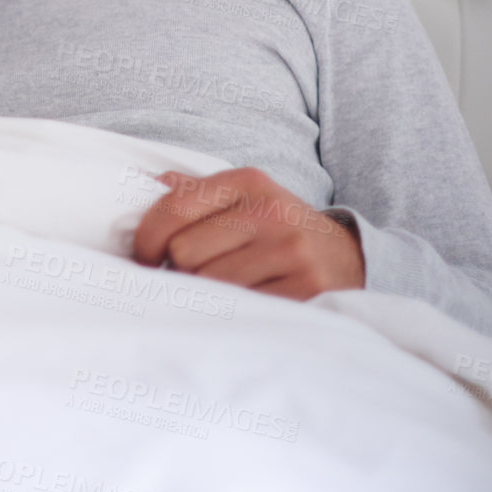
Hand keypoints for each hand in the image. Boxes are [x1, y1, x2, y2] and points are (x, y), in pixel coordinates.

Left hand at [131, 167, 364, 300]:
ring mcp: (291, 250)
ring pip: (209, 285)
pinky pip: (241, 308)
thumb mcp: (244, 197)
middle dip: (180, 270)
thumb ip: (195, 191)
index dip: (146, 239)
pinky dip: (234, 311)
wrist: (347, 257)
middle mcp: (270, 211)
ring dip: (206, 294)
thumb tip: (144, 181)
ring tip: (224, 287)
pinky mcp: (307, 288)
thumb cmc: (277, 228)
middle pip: (184, 253)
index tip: (144, 258)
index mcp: (247, 182)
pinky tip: (246, 302)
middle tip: (195, 275)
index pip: (174, 208)